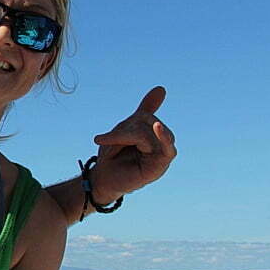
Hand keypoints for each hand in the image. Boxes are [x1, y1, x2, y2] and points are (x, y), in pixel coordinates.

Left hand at [90, 86, 176, 201]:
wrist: (102, 181)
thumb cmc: (114, 156)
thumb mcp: (126, 129)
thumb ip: (145, 111)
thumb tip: (162, 88)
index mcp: (154, 135)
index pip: (146, 117)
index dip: (126, 124)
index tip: (101, 139)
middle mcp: (161, 145)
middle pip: (149, 122)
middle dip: (125, 130)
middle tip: (105, 142)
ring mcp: (162, 156)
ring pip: (150, 133)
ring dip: (127, 136)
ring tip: (110, 146)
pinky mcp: (160, 166)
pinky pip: (168, 148)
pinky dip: (162, 136)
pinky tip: (157, 126)